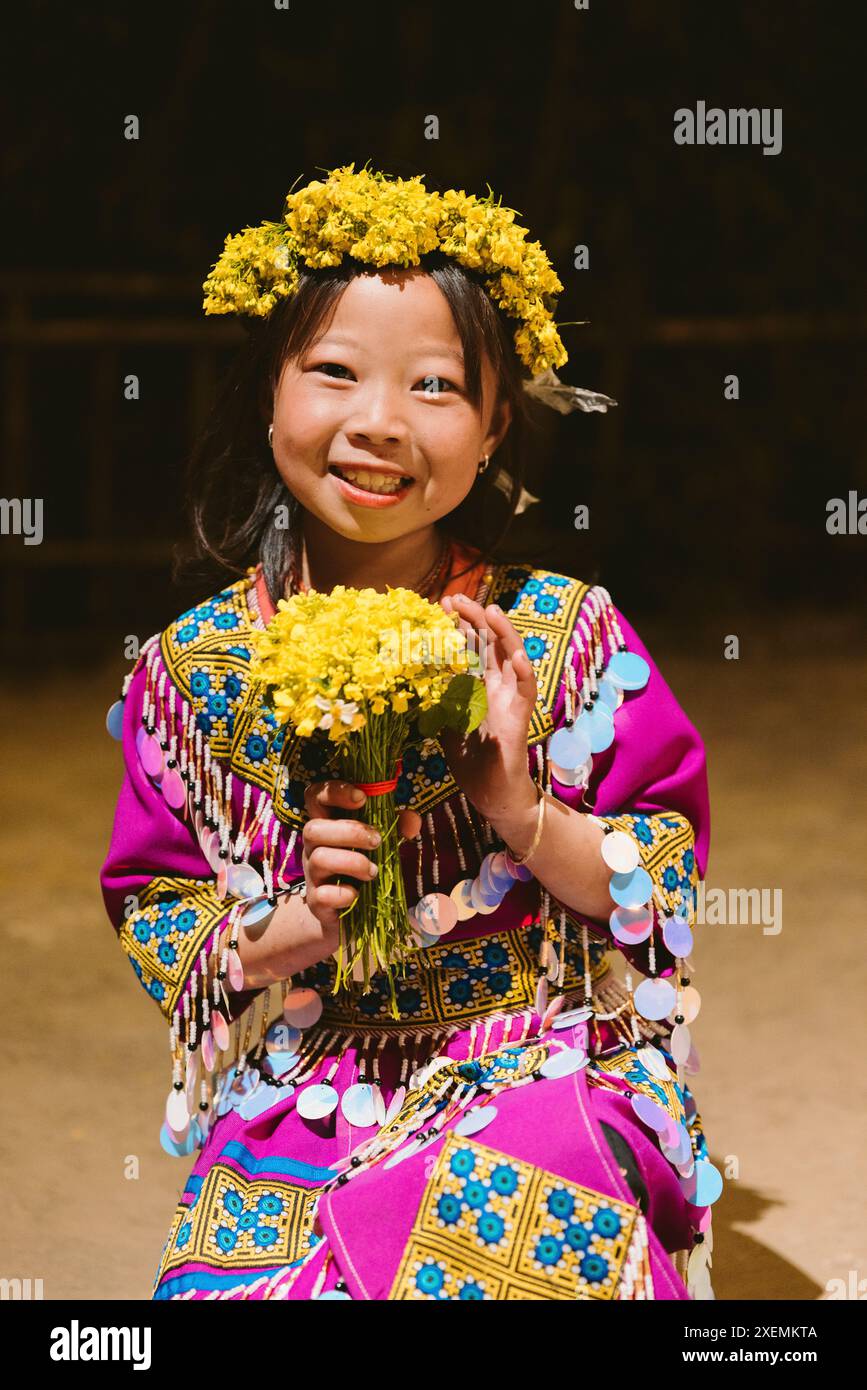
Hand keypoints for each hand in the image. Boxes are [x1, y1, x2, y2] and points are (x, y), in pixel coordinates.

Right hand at [301, 780, 421, 934]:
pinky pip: (321, 895)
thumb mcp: (383, 844)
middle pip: (313, 828)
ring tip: (373, 871)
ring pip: (318, 859)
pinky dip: (343, 894)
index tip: (361, 797)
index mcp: (328, 825)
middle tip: (377, 840)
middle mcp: (315, 847)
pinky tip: (357, 895)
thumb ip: (397, 827)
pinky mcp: (317, 902)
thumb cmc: (366, 868)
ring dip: (352, 862)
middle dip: (349, 831)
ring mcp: (313, 875)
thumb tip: (413, 821)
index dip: (333, 790)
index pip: (315, 796)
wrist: (352, 915)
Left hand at [438, 593, 538, 823]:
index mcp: (479, 686)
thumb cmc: (471, 761)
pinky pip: (526, 690)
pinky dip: (522, 672)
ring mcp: (511, 700)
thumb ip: (433, 702)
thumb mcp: (443, 725)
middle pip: (490, 643)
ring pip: (513, 658)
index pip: (470, 646)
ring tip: (491, 611)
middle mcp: (497, 687)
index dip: (458, 625)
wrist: (492, 795)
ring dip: (504, 634)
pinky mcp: (521, 718)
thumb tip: (407, 682)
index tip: (440, 604)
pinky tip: (514, 656)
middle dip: (475, 619)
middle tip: (456, 598)